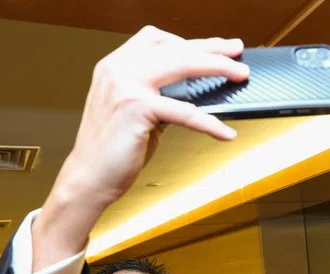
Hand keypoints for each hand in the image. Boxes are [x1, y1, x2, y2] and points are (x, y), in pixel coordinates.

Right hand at [34, 27, 249, 266]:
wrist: (89, 178)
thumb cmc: (113, 150)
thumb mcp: (137, 112)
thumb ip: (160, 94)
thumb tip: (198, 89)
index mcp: (116, 65)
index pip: (157, 39)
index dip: (191, 41)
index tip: (217, 45)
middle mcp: (118, 69)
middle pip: (175, 47)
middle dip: (212, 48)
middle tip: (237, 51)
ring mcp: (126, 86)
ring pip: (182, 66)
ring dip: (217, 68)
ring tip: (240, 75)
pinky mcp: (137, 109)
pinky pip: (184, 112)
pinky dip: (209, 123)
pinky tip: (225, 132)